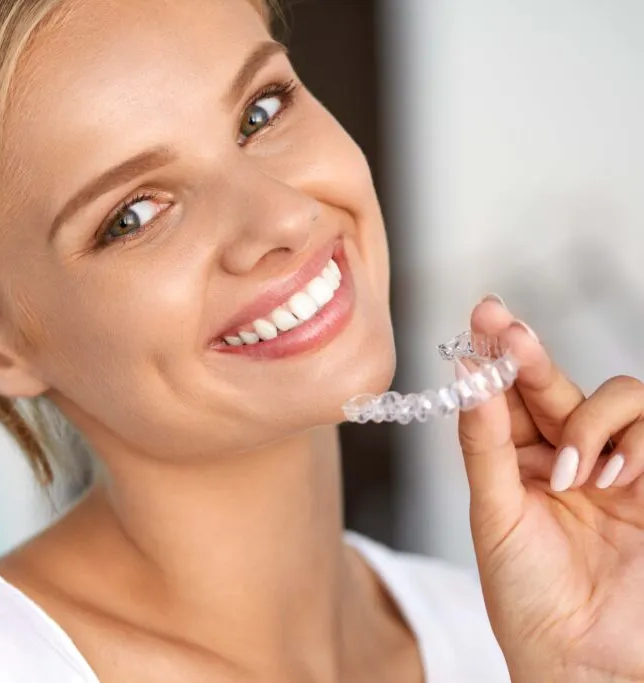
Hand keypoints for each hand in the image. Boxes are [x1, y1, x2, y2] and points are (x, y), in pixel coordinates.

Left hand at [457, 296, 643, 682]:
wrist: (580, 660)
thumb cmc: (527, 597)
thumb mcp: (494, 514)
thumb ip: (485, 444)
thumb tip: (467, 374)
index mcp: (516, 461)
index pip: (507, 393)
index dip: (497, 352)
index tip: (483, 314)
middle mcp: (564, 456)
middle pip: (555, 384)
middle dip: (532, 355)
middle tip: (508, 329)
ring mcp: (614, 469)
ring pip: (617, 398)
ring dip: (590, 420)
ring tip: (573, 473)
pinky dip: (632, 443)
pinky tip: (611, 479)